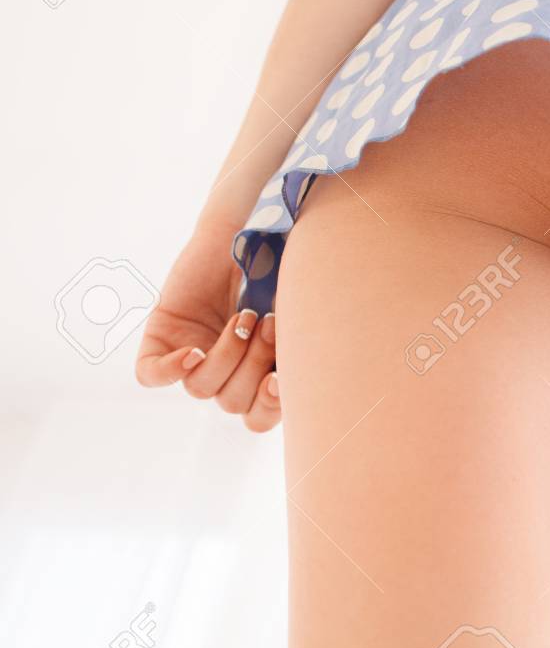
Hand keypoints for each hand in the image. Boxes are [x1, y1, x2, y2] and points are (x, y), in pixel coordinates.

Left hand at [134, 222, 280, 430]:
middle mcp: (222, 372)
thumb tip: (297, 381)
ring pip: (201, 388)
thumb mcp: (299, 314)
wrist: (247, 229)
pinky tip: (192, 352)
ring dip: (228, 355)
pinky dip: (170, 370)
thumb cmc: (282, 270)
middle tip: (268, 321)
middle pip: (233, 402)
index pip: (258, 417)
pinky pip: (151, 375)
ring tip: (244, 317)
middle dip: (255, 364)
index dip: (268, 408)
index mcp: (256, 375)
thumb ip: (299, 349)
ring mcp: (190, 357)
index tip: (279, 379)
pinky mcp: (160, 339)